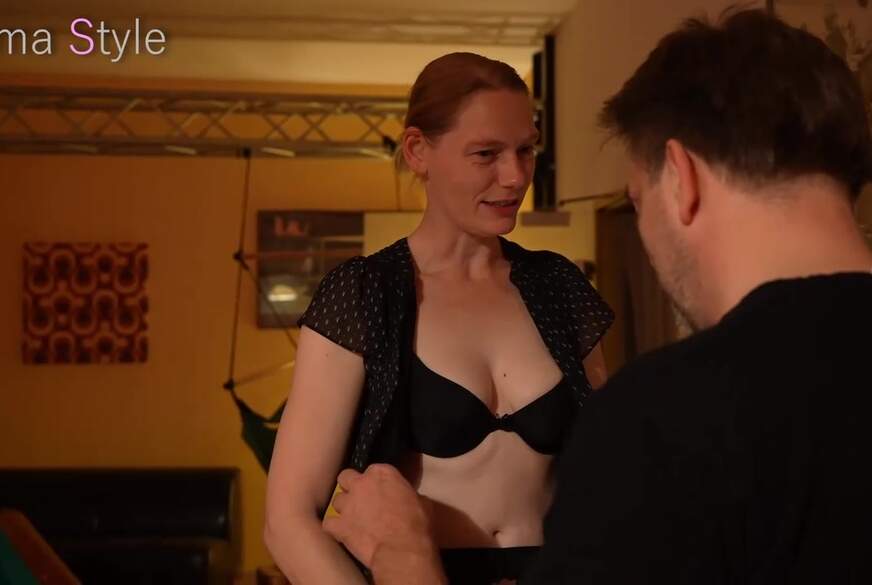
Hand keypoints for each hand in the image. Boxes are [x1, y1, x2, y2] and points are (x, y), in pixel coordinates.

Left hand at [323, 464, 446, 584]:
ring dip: (344, 509)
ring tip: (352, 520)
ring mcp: (347, 504)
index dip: (375, 481)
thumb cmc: (417, 524)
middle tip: (359, 499)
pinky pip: (329, 524)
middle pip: (346, 477)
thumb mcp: (421, 502)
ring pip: (336, 500)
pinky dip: (334, 528)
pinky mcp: (339, 525)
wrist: (402, 549)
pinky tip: (341, 533)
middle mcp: (361, 483)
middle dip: (351, 486)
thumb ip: (406, 494)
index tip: (380, 490)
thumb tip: (405, 499)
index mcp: (383, 473)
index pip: (373, 470)